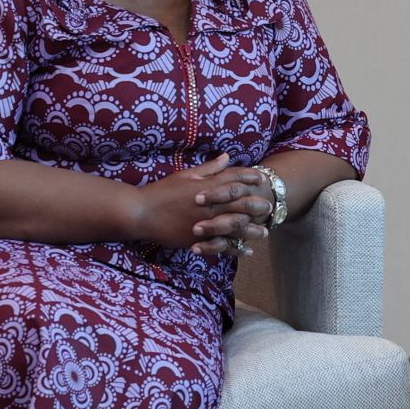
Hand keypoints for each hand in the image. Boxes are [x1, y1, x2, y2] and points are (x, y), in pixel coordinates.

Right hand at [134, 155, 271, 252]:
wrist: (141, 213)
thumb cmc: (161, 192)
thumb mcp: (185, 175)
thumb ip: (209, 168)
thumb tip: (227, 157)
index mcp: (205, 186)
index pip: (233, 178)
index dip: (249, 176)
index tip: (261, 177)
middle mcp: (208, 204)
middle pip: (239, 203)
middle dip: (256, 205)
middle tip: (269, 207)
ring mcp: (204, 223)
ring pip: (234, 227)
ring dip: (251, 230)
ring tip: (264, 233)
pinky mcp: (198, 239)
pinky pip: (221, 245)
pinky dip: (235, 249)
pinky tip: (245, 251)